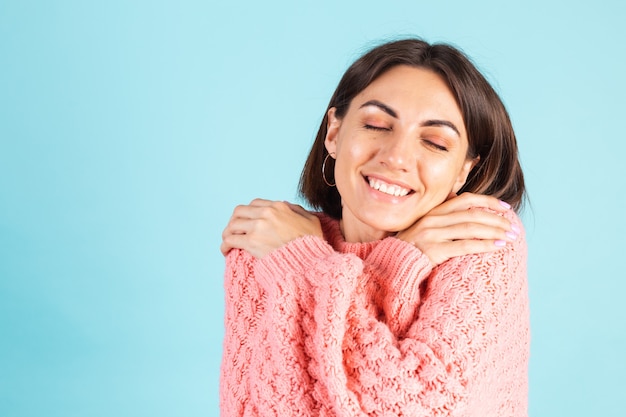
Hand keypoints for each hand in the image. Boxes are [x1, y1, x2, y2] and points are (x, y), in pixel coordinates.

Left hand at [221, 199, 322, 258]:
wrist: (308, 261)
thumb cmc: (311, 244)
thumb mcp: (311, 221)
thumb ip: (298, 210)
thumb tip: (287, 206)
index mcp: (279, 206)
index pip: (255, 203)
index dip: (249, 212)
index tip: (247, 221)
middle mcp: (266, 213)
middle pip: (239, 211)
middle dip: (235, 220)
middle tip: (235, 230)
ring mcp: (258, 227)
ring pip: (232, 225)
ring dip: (228, 233)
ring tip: (227, 241)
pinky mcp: (252, 242)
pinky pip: (230, 240)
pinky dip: (225, 245)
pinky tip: (225, 251)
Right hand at [395, 193, 519, 265]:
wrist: (391, 265)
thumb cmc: (410, 248)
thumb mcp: (423, 227)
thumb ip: (441, 216)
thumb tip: (458, 201)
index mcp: (433, 211)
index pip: (465, 199)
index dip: (487, 201)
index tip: (505, 207)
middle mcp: (433, 220)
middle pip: (472, 214)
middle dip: (497, 219)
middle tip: (514, 227)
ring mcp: (432, 234)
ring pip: (471, 228)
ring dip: (495, 231)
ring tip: (511, 237)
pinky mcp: (434, 250)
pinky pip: (465, 245)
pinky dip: (484, 244)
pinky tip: (498, 246)